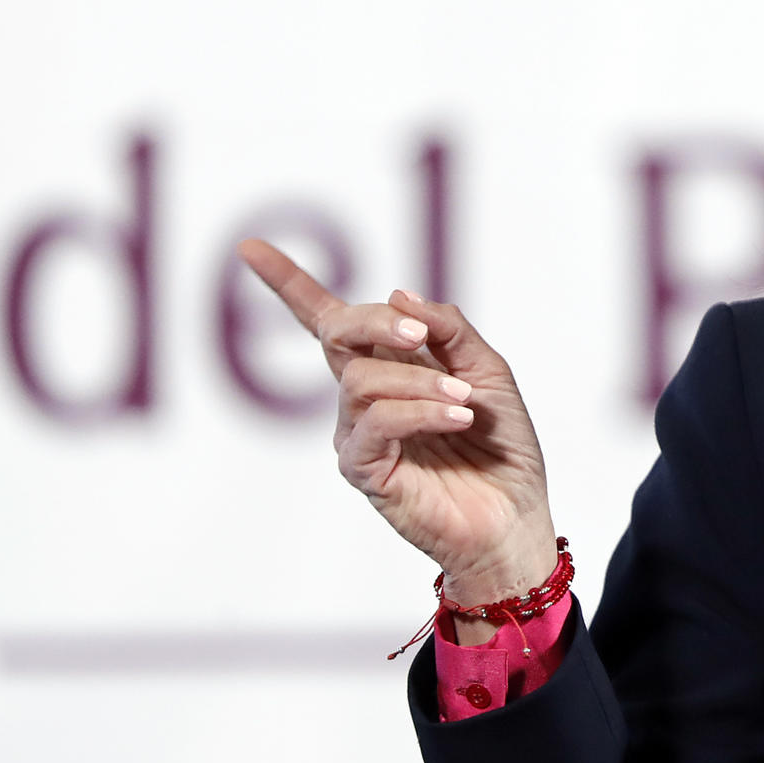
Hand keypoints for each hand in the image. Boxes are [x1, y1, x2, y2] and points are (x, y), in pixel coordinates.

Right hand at [237, 239, 557, 605]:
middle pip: (337, 332)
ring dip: (420, 380)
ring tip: (464, 402)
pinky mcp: (364, 471)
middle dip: (374, 321)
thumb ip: (448, 330)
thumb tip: (396, 294)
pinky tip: (457, 417)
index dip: (289, 283)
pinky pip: (375, 423)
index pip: (329, 319)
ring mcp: (358, 434)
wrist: (515, 515)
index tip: (248, 247)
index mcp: (390, 367)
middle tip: (420, 334)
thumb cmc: (501, 445)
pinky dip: (420, 410)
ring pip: (361, 380)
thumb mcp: (487, 371)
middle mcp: (364, 397)